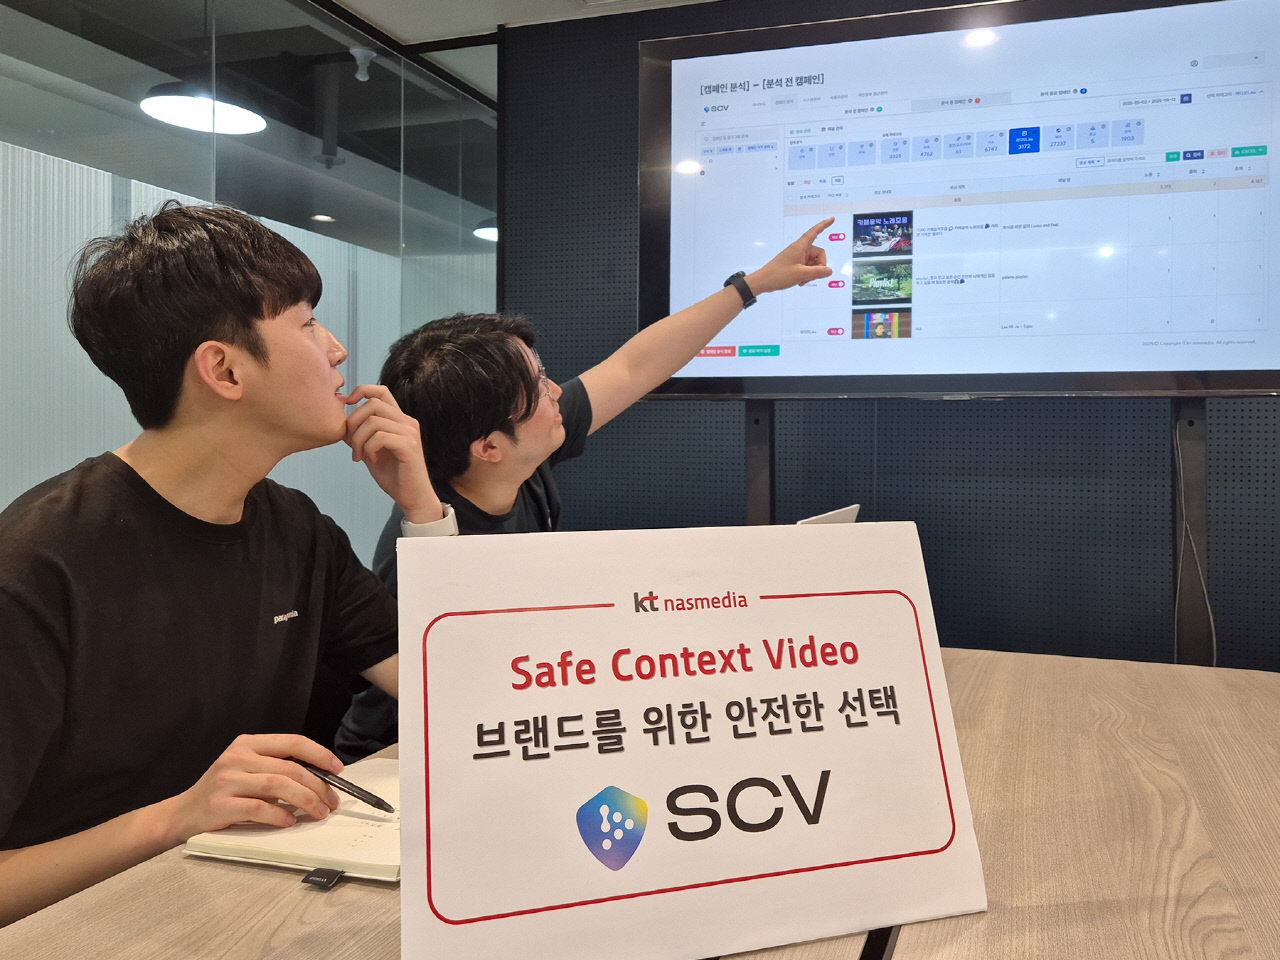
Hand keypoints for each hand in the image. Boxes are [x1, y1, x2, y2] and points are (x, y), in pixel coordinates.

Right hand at [165, 734, 344, 841]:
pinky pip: (259, 808)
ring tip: (317, 813)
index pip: (292, 742)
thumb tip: (320, 781)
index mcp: (247, 744)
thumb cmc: (222, 793)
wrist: (182, 814)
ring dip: (305, 801)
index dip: (319, 754)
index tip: (337, 768)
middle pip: (289, 768)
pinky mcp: (220, 804)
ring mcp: (227, 780)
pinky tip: (289, 822)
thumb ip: (276, 769)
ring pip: (278, 786)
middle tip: (331, 802)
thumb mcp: (247, 770)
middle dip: (317, 786)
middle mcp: (237, 757)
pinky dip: (279, 815)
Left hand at [343, 384, 442, 523]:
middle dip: (353, 422)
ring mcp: (409, 433)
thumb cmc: (394, 476)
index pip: (381, 392)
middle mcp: (407, 422)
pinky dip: (369, 448)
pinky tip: (372, 460)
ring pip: (373, 421)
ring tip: (359, 456)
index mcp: (399, 420)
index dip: (362, 391)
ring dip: (359, 439)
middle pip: (373, 404)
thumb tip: (343, 424)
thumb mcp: (371, 451)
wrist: (413, 497)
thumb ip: (361, 436)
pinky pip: (380, 437)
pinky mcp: (409, 446)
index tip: (348, 405)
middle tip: (350, 443)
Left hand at [746, 217, 835, 293]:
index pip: (814, 232)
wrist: (764, 282)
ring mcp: (797, 257)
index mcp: (800, 247)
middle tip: (811, 277)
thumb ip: (817, 272)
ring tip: (802, 280)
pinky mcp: (795, 263)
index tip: (832, 219)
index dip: (824, 225)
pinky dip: (807, 274)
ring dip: (812, 273)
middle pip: (819, 254)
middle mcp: (800, 250)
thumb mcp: (800, 274)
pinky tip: (800, 281)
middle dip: (818, 266)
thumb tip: (829, 271)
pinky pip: (807, 267)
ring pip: (813, 263)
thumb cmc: (779, 275)